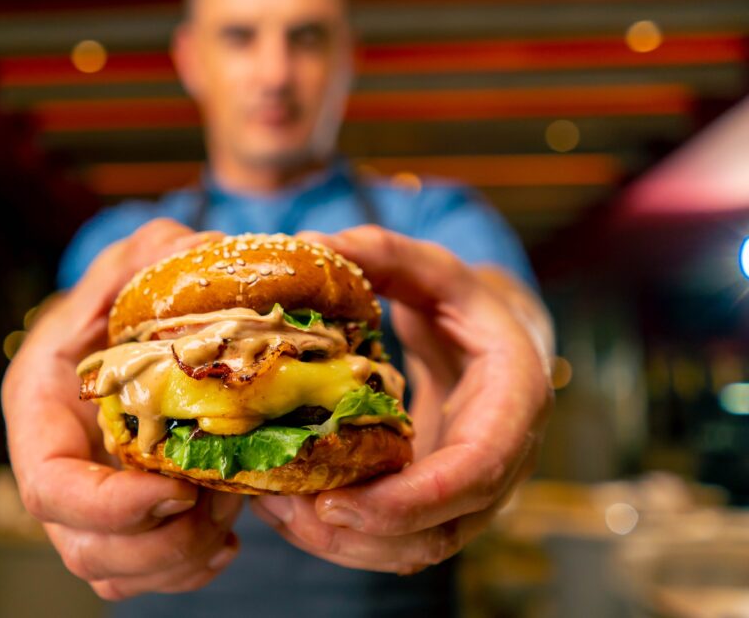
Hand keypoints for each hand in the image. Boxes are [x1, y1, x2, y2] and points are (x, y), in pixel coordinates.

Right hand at [2, 219, 242, 599]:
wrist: (124, 338)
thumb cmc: (120, 302)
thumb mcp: (129, 267)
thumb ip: (145, 257)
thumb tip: (189, 249)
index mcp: (39, 411)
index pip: (49, 487)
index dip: (109, 506)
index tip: (176, 492)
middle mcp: (54, 466)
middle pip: (80, 546)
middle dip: (157, 543)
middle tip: (217, 505)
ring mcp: (84, 500)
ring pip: (111, 571)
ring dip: (178, 559)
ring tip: (227, 517)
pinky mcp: (117, 520)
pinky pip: (139, 574)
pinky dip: (185, 570)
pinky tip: (225, 539)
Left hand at [250, 225, 552, 573]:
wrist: (497, 344)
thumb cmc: (466, 306)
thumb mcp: (436, 271)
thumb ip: (386, 253)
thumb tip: (314, 242)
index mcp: (514, 400)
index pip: (474, 472)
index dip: (410, 500)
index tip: (337, 505)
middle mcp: (500, 460)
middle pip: (439, 530)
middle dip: (362, 535)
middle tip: (288, 512)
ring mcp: (470, 491)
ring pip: (415, 549)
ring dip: (345, 545)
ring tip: (277, 512)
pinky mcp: (438, 502)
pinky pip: (397, 539)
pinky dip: (346, 537)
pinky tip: (290, 508)